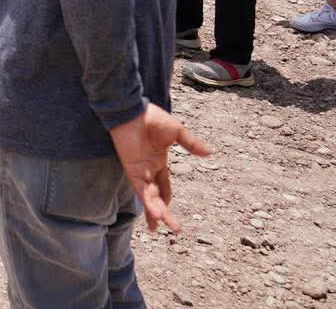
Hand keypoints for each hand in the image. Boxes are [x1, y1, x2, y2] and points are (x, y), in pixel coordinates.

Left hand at [109, 103, 209, 232]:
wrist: (132, 110)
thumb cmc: (150, 117)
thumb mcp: (176, 132)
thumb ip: (191, 144)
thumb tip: (209, 154)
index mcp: (158, 162)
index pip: (164, 186)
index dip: (168, 200)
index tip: (170, 212)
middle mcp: (148, 170)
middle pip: (157, 197)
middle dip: (164, 213)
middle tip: (173, 230)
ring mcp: (139, 170)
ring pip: (149, 197)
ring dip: (156, 212)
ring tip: (162, 227)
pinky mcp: (132, 169)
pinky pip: (141, 189)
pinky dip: (148, 202)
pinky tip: (155, 214)